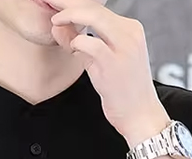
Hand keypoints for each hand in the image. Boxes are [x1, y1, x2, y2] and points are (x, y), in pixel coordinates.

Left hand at [48, 0, 169, 145]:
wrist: (140, 115)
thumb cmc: (123, 92)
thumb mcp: (105, 62)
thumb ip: (84, 44)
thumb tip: (60, 28)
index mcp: (131, 29)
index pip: (99, 8)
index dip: (75, 5)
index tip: (58, 6)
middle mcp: (130, 33)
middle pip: (94, 7)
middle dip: (68, 5)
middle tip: (51, 5)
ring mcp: (124, 47)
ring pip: (93, 17)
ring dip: (70, 16)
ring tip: (55, 22)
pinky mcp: (114, 63)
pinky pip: (89, 43)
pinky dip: (76, 43)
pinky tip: (72, 49)